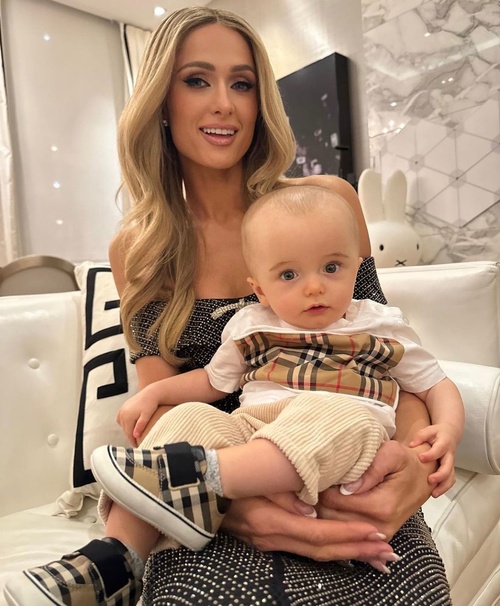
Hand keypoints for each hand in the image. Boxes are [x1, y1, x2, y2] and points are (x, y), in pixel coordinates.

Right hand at [116, 385, 161, 445]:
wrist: (151, 393)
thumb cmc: (151, 404)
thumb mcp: (147, 415)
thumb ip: (141, 425)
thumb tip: (135, 435)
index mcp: (128, 416)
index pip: (129, 434)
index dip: (133, 442)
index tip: (138, 448)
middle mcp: (122, 413)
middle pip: (125, 430)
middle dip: (131, 437)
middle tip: (137, 444)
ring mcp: (121, 410)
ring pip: (123, 425)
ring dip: (128, 431)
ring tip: (135, 436)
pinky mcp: (123, 407)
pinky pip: (121, 419)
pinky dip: (125, 424)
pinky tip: (131, 426)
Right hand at [221, 494, 396, 565]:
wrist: (202, 493)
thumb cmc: (232, 482)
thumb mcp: (256, 481)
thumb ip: (284, 493)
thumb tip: (311, 509)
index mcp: (272, 521)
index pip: (318, 532)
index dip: (347, 534)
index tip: (373, 533)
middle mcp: (274, 538)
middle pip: (322, 550)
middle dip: (356, 550)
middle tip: (387, 551)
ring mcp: (270, 544)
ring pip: (316, 554)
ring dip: (348, 554)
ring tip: (376, 555)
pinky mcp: (269, 543)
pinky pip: (306, 551)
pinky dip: (330, 552)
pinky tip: (346, 552)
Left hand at [315, 439, 435, 539]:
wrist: (422, 476)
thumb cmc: (404, 462)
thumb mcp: (391, 453)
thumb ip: (371, 468)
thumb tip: (348, 486)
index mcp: (381, 506)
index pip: (333, 501)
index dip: (320, 486)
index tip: (317, 472)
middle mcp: (379, 526)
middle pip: (329, 517)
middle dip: (317, 499)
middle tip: (313, 481)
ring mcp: (377, 535)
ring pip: (333, 528)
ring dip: (322, 511)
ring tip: (319, 490)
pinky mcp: (375, 538)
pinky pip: (345, 534)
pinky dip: (333, 521)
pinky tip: (330, 504)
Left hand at [409, 423, 457, 496]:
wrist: (449, 434)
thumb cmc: (436, 433)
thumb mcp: (428, 431)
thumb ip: (420, 436)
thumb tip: (411, 445)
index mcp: (444, 443)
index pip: (439, 449)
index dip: (431, 454)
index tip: (421, 458)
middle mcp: (449, 455)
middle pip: (448, 467)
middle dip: (440, 475)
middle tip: (430, 480)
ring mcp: (450, 463)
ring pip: (451, 477)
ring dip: (443, 486)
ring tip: (434, 494)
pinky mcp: (449, 470)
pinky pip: (449, 480)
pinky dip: (444, 488)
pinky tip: (435, 493)